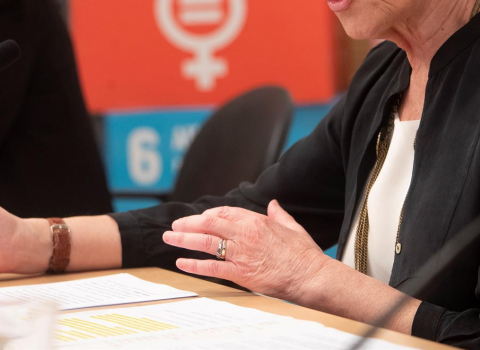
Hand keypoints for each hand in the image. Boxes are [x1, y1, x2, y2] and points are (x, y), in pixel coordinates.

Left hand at [162, 200, 329, 304]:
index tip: (198, 218)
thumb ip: (279, 214)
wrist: (310, 276)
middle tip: (174, 226)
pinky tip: (181, 262)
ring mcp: (241, 253)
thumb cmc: (303, 254)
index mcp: (256, 221)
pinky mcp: (240, 273)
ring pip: (206, 242)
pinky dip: (194, 265)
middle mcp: (245, 234)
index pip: (224, 212)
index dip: (207, 214)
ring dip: (184, 239)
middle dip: (188, 224)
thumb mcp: (292, 227)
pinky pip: (212, 267)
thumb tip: (273, 203)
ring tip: (169, 238)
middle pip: (209, 224)